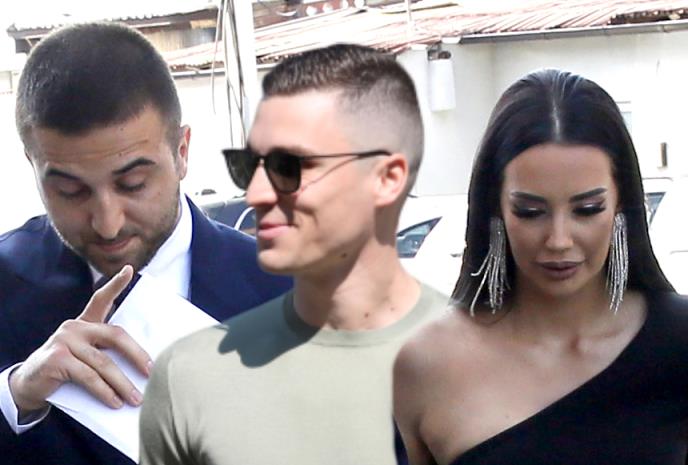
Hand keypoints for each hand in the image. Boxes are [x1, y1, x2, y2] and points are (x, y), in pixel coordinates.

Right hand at [9, 265, 151, 413]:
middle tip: (150, 371)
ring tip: (135, 398)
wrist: (28, 385)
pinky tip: (114, 401)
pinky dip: (104, 391)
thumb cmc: (65, 370)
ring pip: (103, 363)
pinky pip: (88, 377)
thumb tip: (140, 367)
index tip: (128, 270)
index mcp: (84, 323)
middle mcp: (74, 327)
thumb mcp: (84, 356)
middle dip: (136, 355)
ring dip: (122, 383)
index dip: (115, 284)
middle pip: (115, 336)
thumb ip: (104, 353)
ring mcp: (64, 341)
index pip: (100, 299)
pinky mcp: (57, 359)